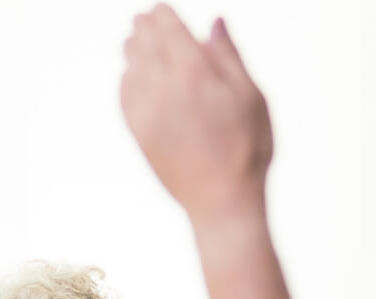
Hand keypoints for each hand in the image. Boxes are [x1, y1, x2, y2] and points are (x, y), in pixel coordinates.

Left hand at [120, 5, 272, 223]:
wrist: (222, 201)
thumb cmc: (248, 148)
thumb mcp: (251, 97)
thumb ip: (229, 56)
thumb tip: (214, 22)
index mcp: (195, 74)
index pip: (167, 28)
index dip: (161, 13)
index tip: (160, 8)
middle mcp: (164, 88)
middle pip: (143, 43)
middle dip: (144, 27)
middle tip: (144, 19)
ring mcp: (146, 112)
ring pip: (130, 66)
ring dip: (132, 49)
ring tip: (135, 40)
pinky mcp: (138, 133)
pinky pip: (123, 95)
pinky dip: (126, 78)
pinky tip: (131, 74)